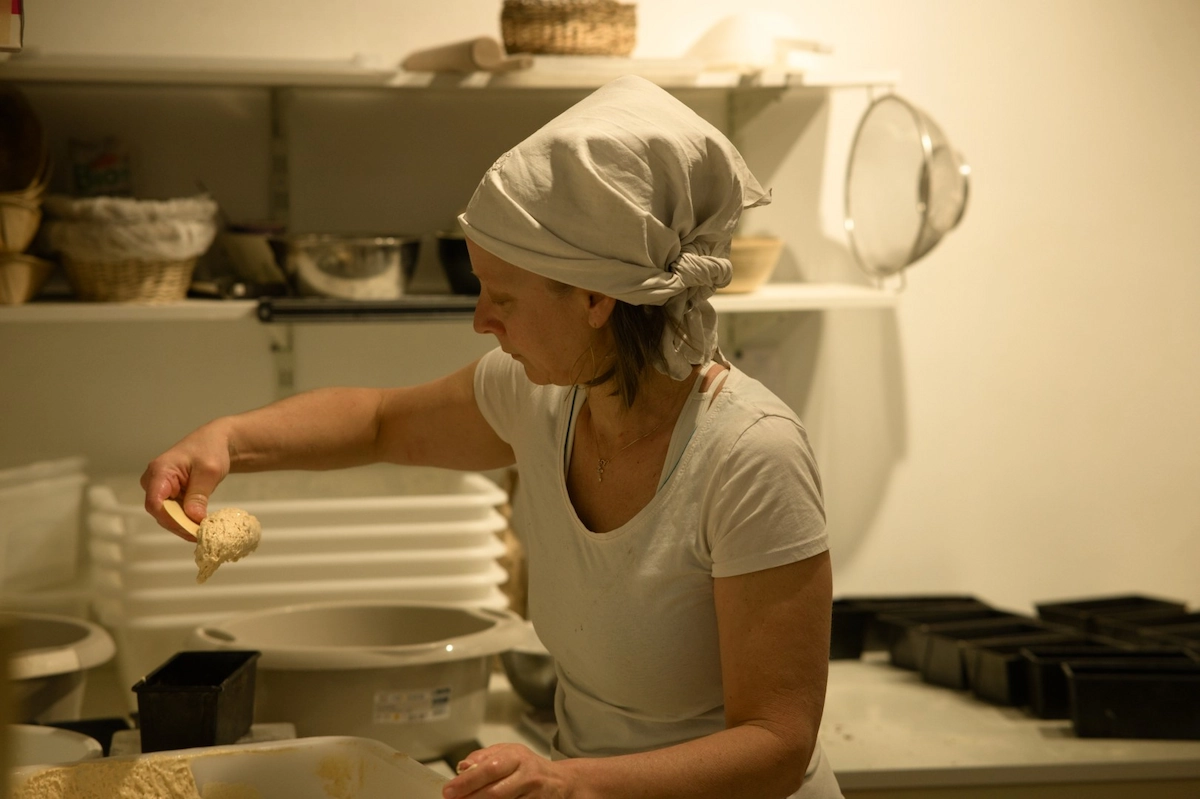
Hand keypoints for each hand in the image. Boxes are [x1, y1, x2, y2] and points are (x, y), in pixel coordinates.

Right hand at [140, 422, 231, 541]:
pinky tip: (199, 527)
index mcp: (159, 471)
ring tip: (202, 533)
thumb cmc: (210, 450)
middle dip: (179, 525)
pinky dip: (186, 520)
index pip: (155, 502)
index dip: (170, 519)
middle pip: (160, 511)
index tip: (190, 528)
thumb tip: (193, 519)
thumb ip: (199, 495)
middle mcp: (154, 481)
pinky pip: (174, 512)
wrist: (215, 442)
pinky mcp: (169, 495)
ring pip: (166, 515)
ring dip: (183, 525)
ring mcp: (160, 489)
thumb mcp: (209, 472)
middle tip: (200, 534)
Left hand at [443, 743, 571, 798]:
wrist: (561, 782)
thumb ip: (483, 757)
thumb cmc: (528, 766)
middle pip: (495, 792)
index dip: (467, 781)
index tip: (448, 790)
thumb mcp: (508, 753)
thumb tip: (462, 767)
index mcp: (517, 757)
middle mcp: (527, 775)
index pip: (489, 768)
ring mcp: (534, 795)